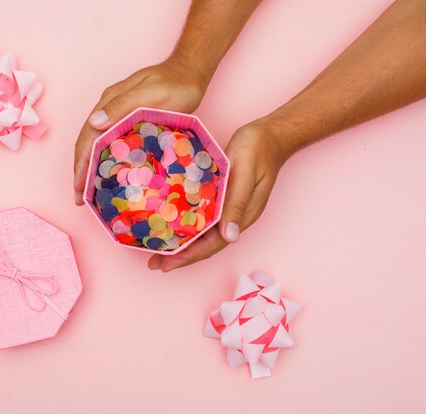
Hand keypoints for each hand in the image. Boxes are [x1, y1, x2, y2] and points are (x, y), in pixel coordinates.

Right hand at [73, 57, 207, 204]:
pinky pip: (113, 146)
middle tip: (81, 198)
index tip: (79, 186)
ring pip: (98, 146)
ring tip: (89, 193)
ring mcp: (120, 117)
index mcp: (109, 102)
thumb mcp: (150, 92)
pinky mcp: (132, 124)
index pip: (87, 137)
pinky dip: (107, 163)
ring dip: (91, 169)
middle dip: (81, 171)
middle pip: (88, 144)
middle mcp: (110, 110)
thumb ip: (122, 104)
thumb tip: (94, 122)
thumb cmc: (175, 82)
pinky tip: (110, 177)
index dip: (80, 163)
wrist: (191, 73)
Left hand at [148, 124, 287, 271]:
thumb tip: (229, 237)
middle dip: (181, 257)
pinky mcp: (224, 198)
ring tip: (159, 252)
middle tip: (154, 264)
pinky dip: (187, 226)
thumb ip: (237, 203)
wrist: (271, 135)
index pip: (212, 244)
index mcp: (242, 216)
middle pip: (205, 245)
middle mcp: (235, 218)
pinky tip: (173, 226)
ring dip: (183, 245)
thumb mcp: (246, 174)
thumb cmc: (259, 149)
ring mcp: (230, 210)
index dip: (189, 256)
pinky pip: (204, 219)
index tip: (167, 265)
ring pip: (203, 234)